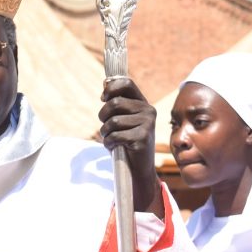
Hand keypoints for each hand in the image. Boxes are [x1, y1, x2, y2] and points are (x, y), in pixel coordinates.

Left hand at [99, 77, 163, 217]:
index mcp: (143, 103)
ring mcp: (147, 124)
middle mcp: (148, 111)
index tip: (103, 99)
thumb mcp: (123, 119)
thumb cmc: (126, 141)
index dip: (110, 88)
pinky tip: (115, 147)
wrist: (138, 168)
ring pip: (113, 121)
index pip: (126, 83)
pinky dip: (109, 143)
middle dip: (103, 116)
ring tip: (110, 138)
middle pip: (114, 103)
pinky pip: (115, 135)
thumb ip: (116, 103)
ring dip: (105, 132)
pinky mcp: (143, 138)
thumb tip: (105, 83)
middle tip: (105, 127)